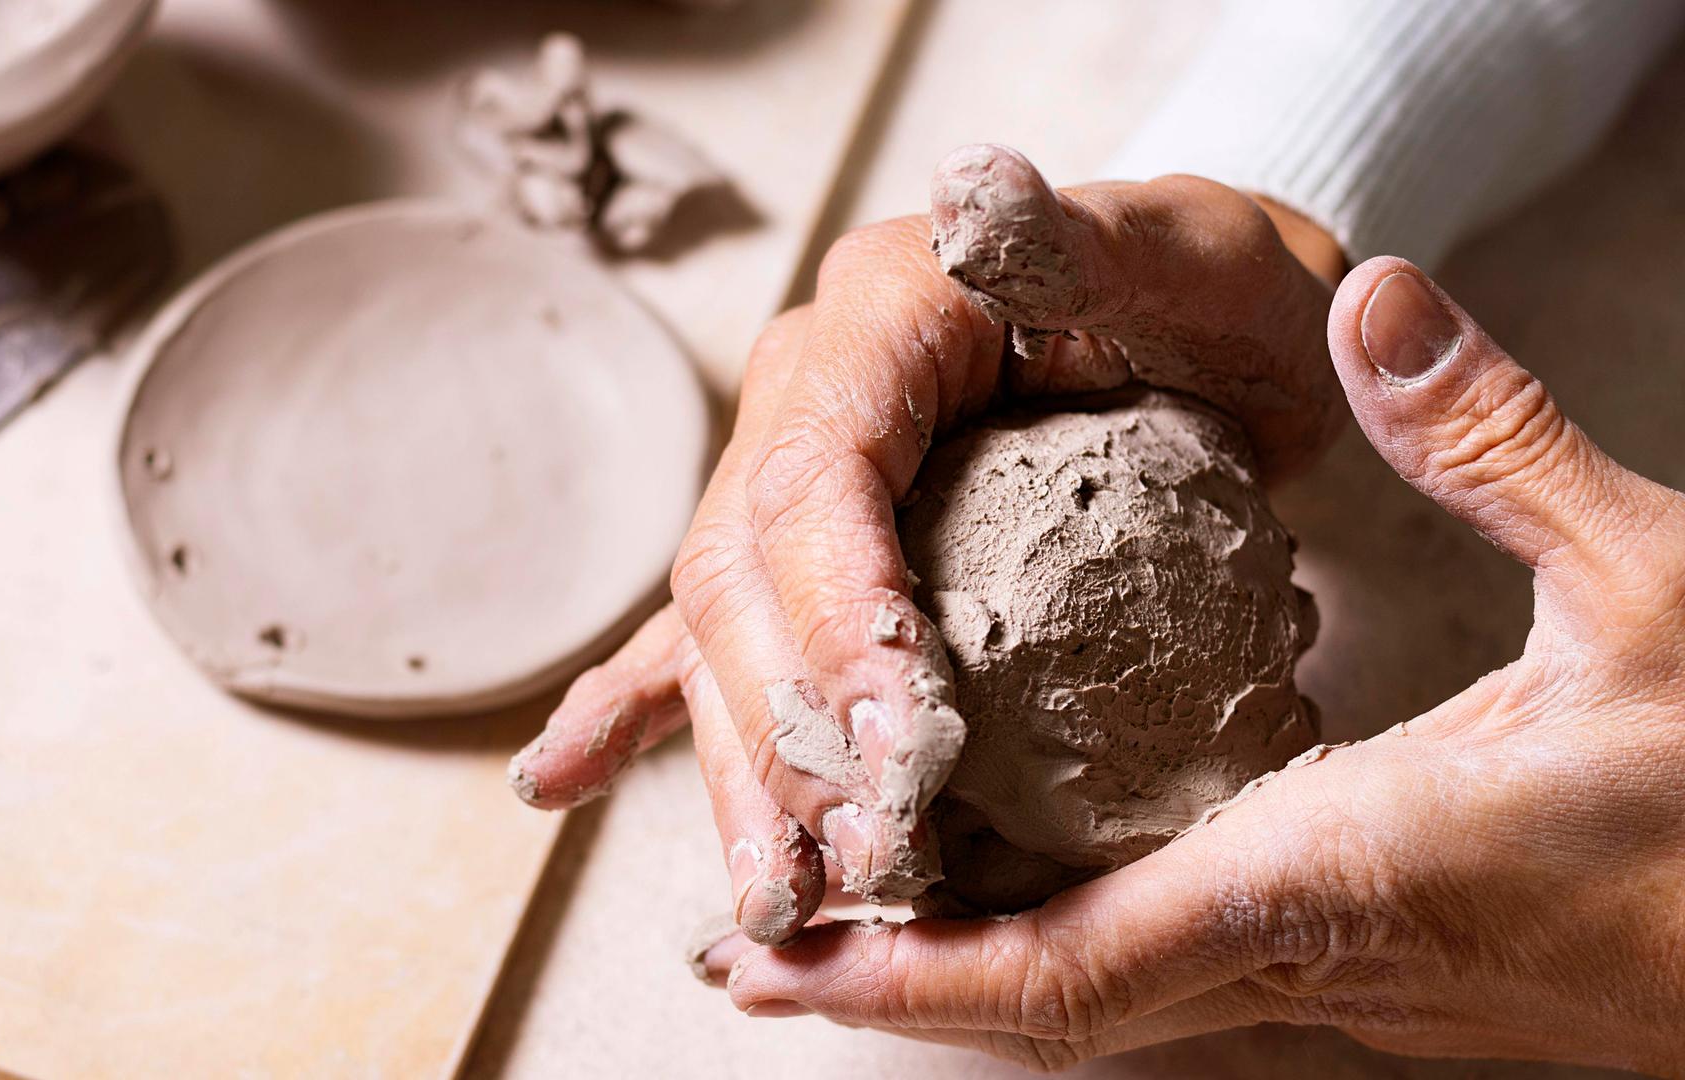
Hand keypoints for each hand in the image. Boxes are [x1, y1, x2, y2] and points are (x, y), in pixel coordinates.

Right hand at [509, 148, 1345, 939]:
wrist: (1218, 324)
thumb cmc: (1218, 299)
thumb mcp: (1186, 260)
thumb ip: (1077, 238)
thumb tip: (976, 192)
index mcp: (884, 318)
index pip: (819, 474)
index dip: (837, 611)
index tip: (890, 741)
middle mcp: (811, 394)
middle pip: (743, 574)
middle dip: (782, 730)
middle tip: (840, 866)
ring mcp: (797, 472)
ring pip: (722, 633)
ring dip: (738, 771)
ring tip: (765, 901)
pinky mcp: (817, 546)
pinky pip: (713, 635)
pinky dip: (641, 712)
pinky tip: (562, 782)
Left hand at [698, 259, 1684, 1075]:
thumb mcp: (1659, 590)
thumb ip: (1498, 447)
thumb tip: (1378, 307)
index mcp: (1341, 875)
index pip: (1074, 964)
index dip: (912, 974)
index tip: (782, 960)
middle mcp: (1316, 960)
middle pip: (1055, 1009)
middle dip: (894, 990)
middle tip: (754, 949)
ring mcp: (1351, 987)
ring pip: (1112, 1007)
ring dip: (970, 976)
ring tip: (855, 924)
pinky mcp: (1385, 974)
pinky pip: (1183, 980)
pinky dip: (1072, 950)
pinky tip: (1037, 887)